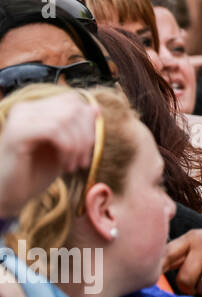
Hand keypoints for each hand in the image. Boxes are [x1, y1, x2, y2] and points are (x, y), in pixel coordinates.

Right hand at [0, 94, 99, 224]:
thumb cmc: (36, 172)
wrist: (11, 196)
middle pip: (72, 107)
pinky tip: (66, 165)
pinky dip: (67, 148)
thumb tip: (96, 108)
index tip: (89, 148)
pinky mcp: (16, 133)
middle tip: (83, 160)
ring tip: (74, 166)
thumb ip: (78, 128)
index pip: (72, 100)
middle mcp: (25, 109)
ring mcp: (19, 119)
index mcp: (36, 109)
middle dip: (86, 135)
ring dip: (77, 145)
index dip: (88, 122)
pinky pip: (53, 130)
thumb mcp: (65, 147)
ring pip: (65, 118)